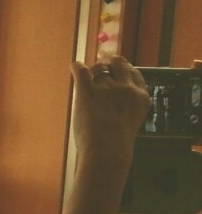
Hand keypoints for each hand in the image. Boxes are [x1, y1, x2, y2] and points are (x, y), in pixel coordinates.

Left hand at [71, 57, 150, 177]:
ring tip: (86, 73)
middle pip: (118, 64)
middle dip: (110, 62)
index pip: (134, 73)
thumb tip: (111, 101)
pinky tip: (74, 66)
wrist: (106, 151)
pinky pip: (81, 71)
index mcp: (140, 96)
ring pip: (98, 68)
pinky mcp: (87, 91)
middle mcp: (126, 88)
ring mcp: (107, 88)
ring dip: (92, 69)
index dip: (124, 69)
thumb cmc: (115, 144)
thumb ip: (125, 107)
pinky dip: (76, 67)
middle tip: (102, 62)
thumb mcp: (130, 121)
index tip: (117, 69)